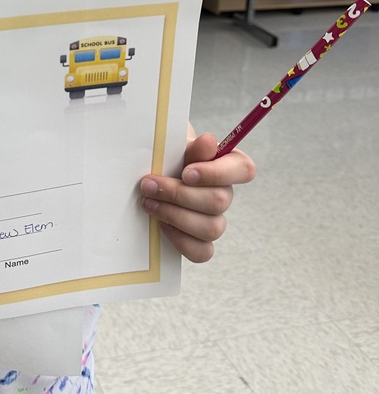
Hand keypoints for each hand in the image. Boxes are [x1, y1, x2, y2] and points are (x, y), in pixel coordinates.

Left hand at [139, 131, 255, 262]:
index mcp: (227, 165)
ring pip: (211, 228)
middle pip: (219, 201)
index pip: (244, 170)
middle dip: (179, 194)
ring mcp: (215, 220)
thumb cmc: (167, 158)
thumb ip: (193, 147)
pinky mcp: (201, 242)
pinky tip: (161, 224)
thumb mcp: (177, 147)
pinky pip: (202, 252)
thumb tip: (210, 141)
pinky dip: (180, 240)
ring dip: (175, 215)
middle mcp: (224, 194)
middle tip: (149, 186)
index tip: (186, 172)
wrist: (150, 176)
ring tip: (149, 203)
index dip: (216, 173)